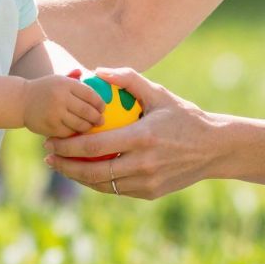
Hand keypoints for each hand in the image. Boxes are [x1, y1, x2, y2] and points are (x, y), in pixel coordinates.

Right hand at [21, 73, 106, 137]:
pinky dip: (74, 133)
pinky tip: (76, 132)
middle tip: (100, 121)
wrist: (21, 101)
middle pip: (87, 111)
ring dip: (87, 127)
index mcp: (65, 84)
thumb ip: (76, 80)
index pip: (90, 94)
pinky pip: (69, 133)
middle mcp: (60, 97)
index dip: (100, 103)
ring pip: (80, 124)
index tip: (102, 108)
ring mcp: (55, 113)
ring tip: (90, 127)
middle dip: (97, 118)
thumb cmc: (45, 90)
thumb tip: (95, 77)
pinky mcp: (50, 127)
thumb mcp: (59, 79)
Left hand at [45, 67, 213, 200]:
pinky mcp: (150, 193)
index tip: (51, 140)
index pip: (94, 146)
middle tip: (48, 156)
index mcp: (143, 138)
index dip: (68, 146)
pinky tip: (86, 171)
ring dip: (77, 176)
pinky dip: (98, 181)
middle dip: (64, 165)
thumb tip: (97, 70)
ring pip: (102, 184)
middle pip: (92, 171)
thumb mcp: (160, 93)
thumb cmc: (185, 116)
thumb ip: (128, 79)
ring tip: (61, 165)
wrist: (215, 149)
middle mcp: (143, 164)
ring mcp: (147, 182)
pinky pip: (116, 189)